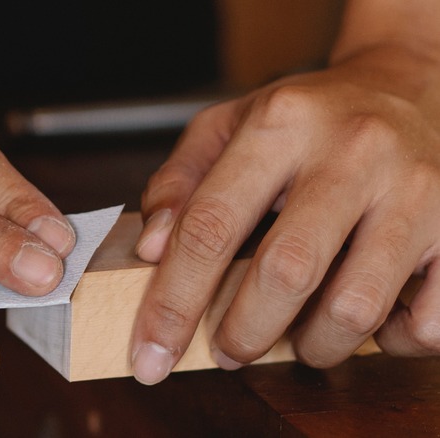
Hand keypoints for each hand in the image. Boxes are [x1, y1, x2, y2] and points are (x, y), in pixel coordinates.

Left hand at [131, 45, 439, 383]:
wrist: (409, 83)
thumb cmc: (307, 117)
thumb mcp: (228, 125)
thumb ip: (179, 182)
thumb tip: (151, 251)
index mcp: (281, 125)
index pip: (210, 226)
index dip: (173, 302)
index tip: (151, 353)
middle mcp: (352, 151)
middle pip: (286, 273)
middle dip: (244, 333)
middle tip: (230, 348)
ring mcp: (416, 189)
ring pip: (355, 307)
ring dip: (314, 346)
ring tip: (297, 338)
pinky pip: (429, 322)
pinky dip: (390, 343)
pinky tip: (369, 322)